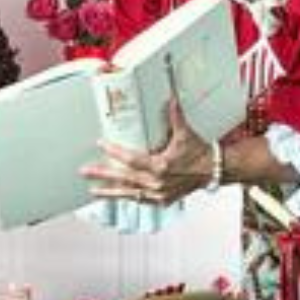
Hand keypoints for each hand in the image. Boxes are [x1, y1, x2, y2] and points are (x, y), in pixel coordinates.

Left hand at [81, 97, 215, 206]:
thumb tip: (171, 99)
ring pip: (129, 194)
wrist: (213, 170)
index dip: (114, 151)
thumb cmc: (199, 153)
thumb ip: (175, 117)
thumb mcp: (185, 134)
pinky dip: (126, 197)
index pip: (131, 159)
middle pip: (124, 178)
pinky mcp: (161, 200)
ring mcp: (158, 194)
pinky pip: (139, 200)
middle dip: (103, 174)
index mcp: (161, 166)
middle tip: (86, 171)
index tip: (101, 144)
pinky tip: (114, 196)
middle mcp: (158, 183)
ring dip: (109, 192)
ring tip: (93, 190)